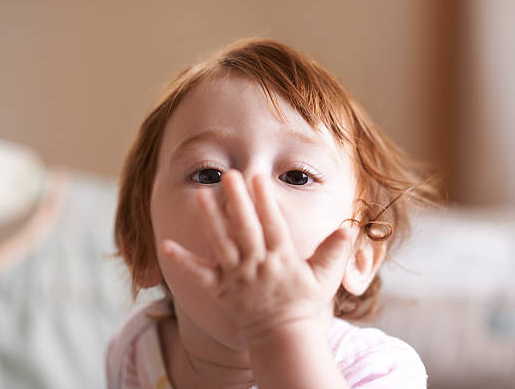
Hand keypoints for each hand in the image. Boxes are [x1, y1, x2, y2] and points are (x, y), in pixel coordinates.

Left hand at [160, 169, 353, 340]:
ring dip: (211, 220)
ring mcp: (237, 279)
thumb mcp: (324, 278)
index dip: (265, 200)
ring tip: (201, 195)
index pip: (272, 225)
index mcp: (282, 260)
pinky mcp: (220, 291)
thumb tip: (348, 228)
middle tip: (229, 175)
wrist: (283, 337)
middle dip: (238, 201)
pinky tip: (166, 245)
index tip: (257, 178)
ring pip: (222, 245)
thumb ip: (334, 252)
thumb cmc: (303, 304)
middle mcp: (258, 266)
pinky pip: (199, 275)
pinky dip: (183, 261)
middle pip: (245, 229)